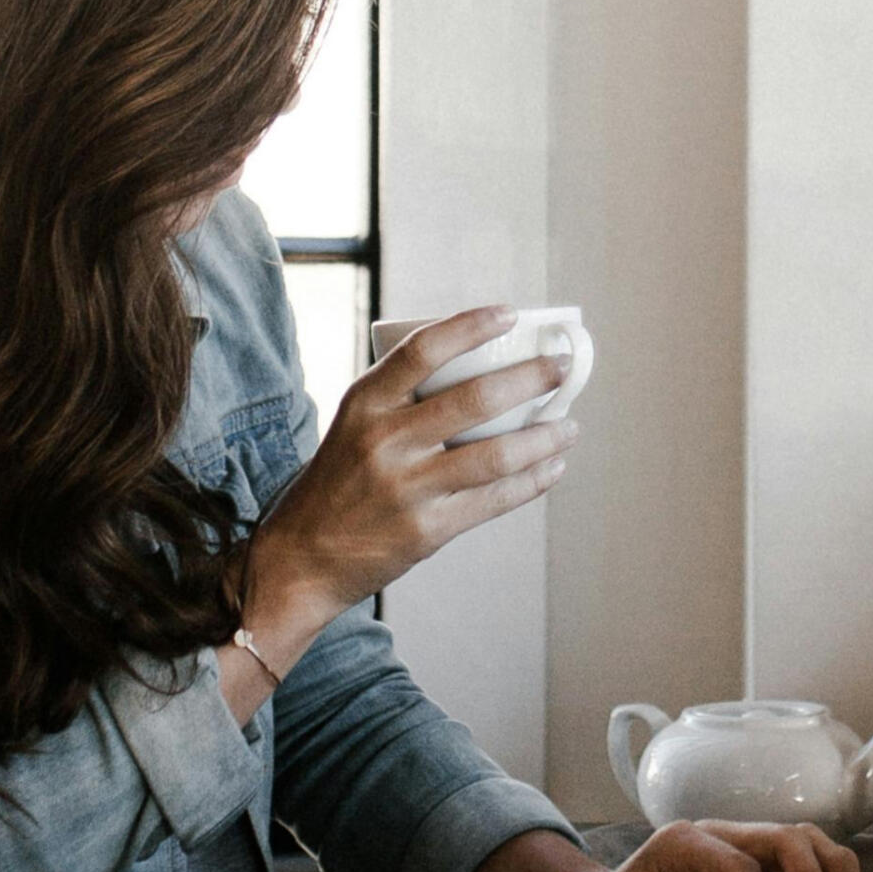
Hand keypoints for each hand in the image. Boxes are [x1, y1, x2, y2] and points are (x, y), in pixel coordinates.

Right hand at [234, 306, 581, 682]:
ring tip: (570, 426)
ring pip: (496, 454)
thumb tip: (479, 370)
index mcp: (365, 403)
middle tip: (562, 366)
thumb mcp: (354, 426)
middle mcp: (385, 440)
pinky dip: (531, 481)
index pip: (423, 348)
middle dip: (530, 378)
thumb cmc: (339, 483)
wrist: (302, 557)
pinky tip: (553, 467)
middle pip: (474, 398)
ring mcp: (407, 488)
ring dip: (544, 437)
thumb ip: (401, 400)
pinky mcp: (427, 530)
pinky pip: (494, 500)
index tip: (509, 314)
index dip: (471, 326)